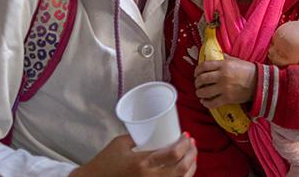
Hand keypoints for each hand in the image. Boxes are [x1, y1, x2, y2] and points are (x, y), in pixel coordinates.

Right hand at [70, 132, 196, 176]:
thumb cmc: (105, 162)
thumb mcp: (121, 143)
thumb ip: (138, 137)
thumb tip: (155, 129)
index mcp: (142, 163)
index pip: (173, 153)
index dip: (185, 144)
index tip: (187, 135)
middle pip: (182, 167)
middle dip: (192, 153)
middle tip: (192, 143)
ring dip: (192, 165)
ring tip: (192, 154)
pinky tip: (186, 170)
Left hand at [194, 55, 256, 108]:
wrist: (260, 82)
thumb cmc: (248, 70)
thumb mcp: (236, 60)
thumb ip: (225, 58)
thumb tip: (216, 55)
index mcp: (223, 65)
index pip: (204, 66)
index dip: (197, 70)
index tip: (196, 73)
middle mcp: (222, 76)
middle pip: (202, 79)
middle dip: (197, 82)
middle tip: (197, 84)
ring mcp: (224, 88)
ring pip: (204, 92)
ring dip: (199, 93)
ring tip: (199, 93)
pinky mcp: (227, 98)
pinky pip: (212, 103)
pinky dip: (206, 103)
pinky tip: (204, 102)